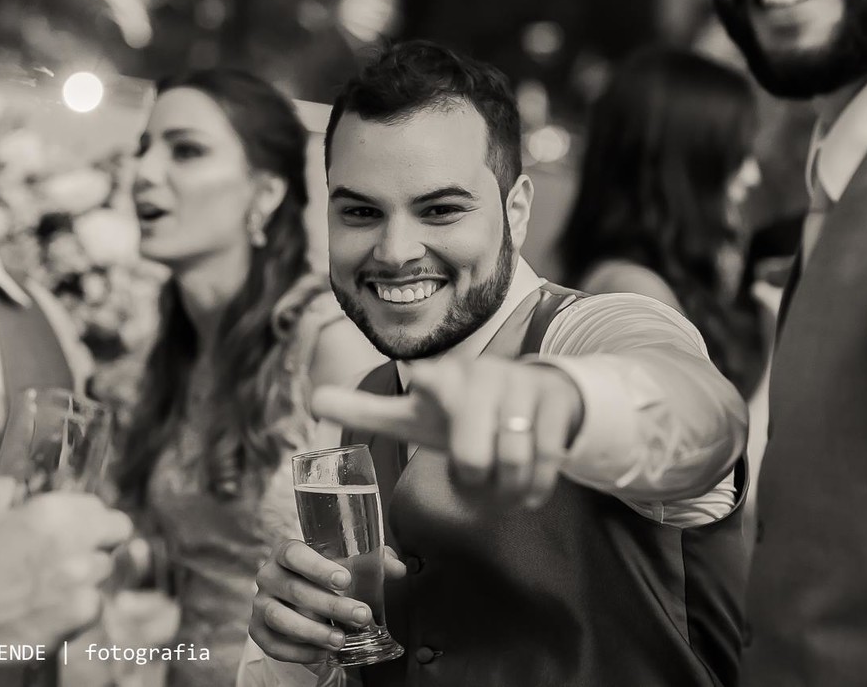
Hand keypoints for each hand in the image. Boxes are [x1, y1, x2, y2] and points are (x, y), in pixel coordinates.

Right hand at [0, 477, 132, 650]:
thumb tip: (13, 485)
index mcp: (55, 514)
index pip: (100, 507)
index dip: (86, 517)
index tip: (72, 527)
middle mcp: (78, 544)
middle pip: (115, 536)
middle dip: (97, 540)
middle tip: (73, 551)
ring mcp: (84, 581)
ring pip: (106, 570)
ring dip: (89, 572)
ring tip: (59, 582)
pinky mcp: (83, 613)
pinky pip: (97, 603)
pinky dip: (82, 604)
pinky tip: (56, 606)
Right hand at [249, 540, 405, 663]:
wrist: (297, 600)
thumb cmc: (324, 576)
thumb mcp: (347, 564)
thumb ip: (374, 562)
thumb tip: (399, 569)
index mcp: (286, 552)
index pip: (294, 554)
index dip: (318, 567)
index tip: (345, 580)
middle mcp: (268, 575)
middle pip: (295, 590)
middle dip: (331, 605)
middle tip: (362, 615)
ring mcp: (260, 603)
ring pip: (280, 618)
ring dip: (313, 631)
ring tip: (340, 640)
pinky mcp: (257, 630)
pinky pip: (273, 644)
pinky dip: (298, 652)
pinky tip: (321, 654)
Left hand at [312, 356, 583, 506]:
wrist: (537, 393)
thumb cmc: (464, 410)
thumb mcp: (416, 414)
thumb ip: (367, 411)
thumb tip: (312, 398)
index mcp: (441, 380)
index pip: (430, 381)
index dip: (428, 386)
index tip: (420, 384)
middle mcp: (480, 377)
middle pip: (472, 455)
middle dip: (473, 480)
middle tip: (472, 481)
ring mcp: (520, 387)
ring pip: (511, 462)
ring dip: (506, 489)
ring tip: (500, 487)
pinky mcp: (554, 401)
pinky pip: (545, 460)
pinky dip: (534, 486)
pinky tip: (526, 485)